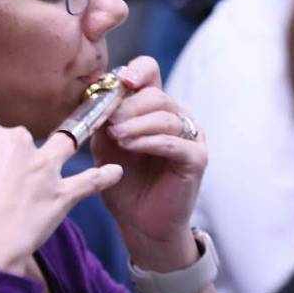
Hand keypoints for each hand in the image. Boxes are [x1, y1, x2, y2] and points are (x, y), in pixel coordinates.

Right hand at [0, 115, 122, 275]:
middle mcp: (16, 139)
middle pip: (19, 139)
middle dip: (15, 157)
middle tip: (3, 187)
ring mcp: (43, 166)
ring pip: (61, 147)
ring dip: (70, 147)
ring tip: (86, 139)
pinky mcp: (62, 192)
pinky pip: (89, 181)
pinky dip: (103, 177)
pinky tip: (116, 171)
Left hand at [93, 56, 207, 264]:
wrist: (139, 221)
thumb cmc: (123, 182)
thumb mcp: (105, 145)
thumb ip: (103, 120)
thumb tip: (96, 97)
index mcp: (154, 107)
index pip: (150, 71)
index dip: (136, 71)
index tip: (120, 82)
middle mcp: (177, 116)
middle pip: (155, 95)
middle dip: (128, 107)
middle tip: (108, 124)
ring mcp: (190, 136)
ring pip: (165, 116)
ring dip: (136, 124)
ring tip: (115, 137)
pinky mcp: (196, 158)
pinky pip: (174, 142)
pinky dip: (149, 141)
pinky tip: (130, 146)